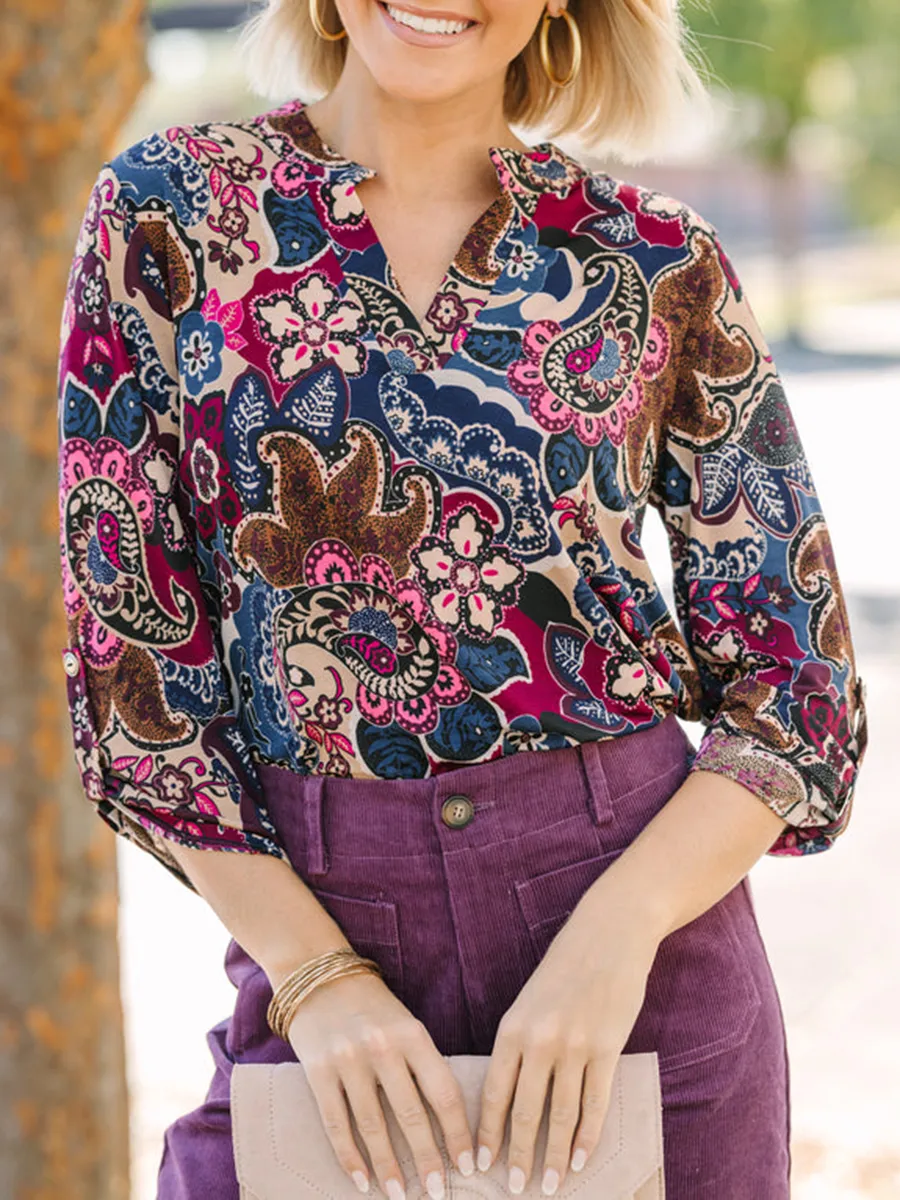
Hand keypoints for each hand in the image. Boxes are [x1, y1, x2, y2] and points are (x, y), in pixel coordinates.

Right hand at [287, 970, 475, 1199]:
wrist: (319, 977)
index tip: (468, 1166)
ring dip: (388, 1167)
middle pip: (410, 1114)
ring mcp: (348, 1059)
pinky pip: (336, 1123)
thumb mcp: (406, 1025)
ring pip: (372, 1126)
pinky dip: (350, 1157)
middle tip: (438, 1192)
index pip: (443, 1091)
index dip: (458, 1133)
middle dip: (427, 1159)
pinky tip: (363, 1181)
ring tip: (401, 1195)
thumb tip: (448, 1124)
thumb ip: (423, 1065)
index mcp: (413, 1034)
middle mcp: (382, 1046)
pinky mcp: (318, 1072)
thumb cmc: (373, 1008)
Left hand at [474, 907, 659, 1195]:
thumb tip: (510, 1092)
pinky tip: (581, 1159)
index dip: (486, 1133)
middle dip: (518, 1156)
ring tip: (551, 1184)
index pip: (492, 1092)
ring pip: (561, 1115)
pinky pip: (595, 1102)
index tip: (479, 1164)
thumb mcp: (529, 999)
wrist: (609, 932)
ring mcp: (575, 1046)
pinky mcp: (608, 1047)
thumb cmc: (566, 965)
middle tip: (513, 1188)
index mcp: (512, 1027)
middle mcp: (539, 1040)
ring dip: (555, 1155)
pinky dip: (587, 1136)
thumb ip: (520, 1041)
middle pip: (525, 1112)